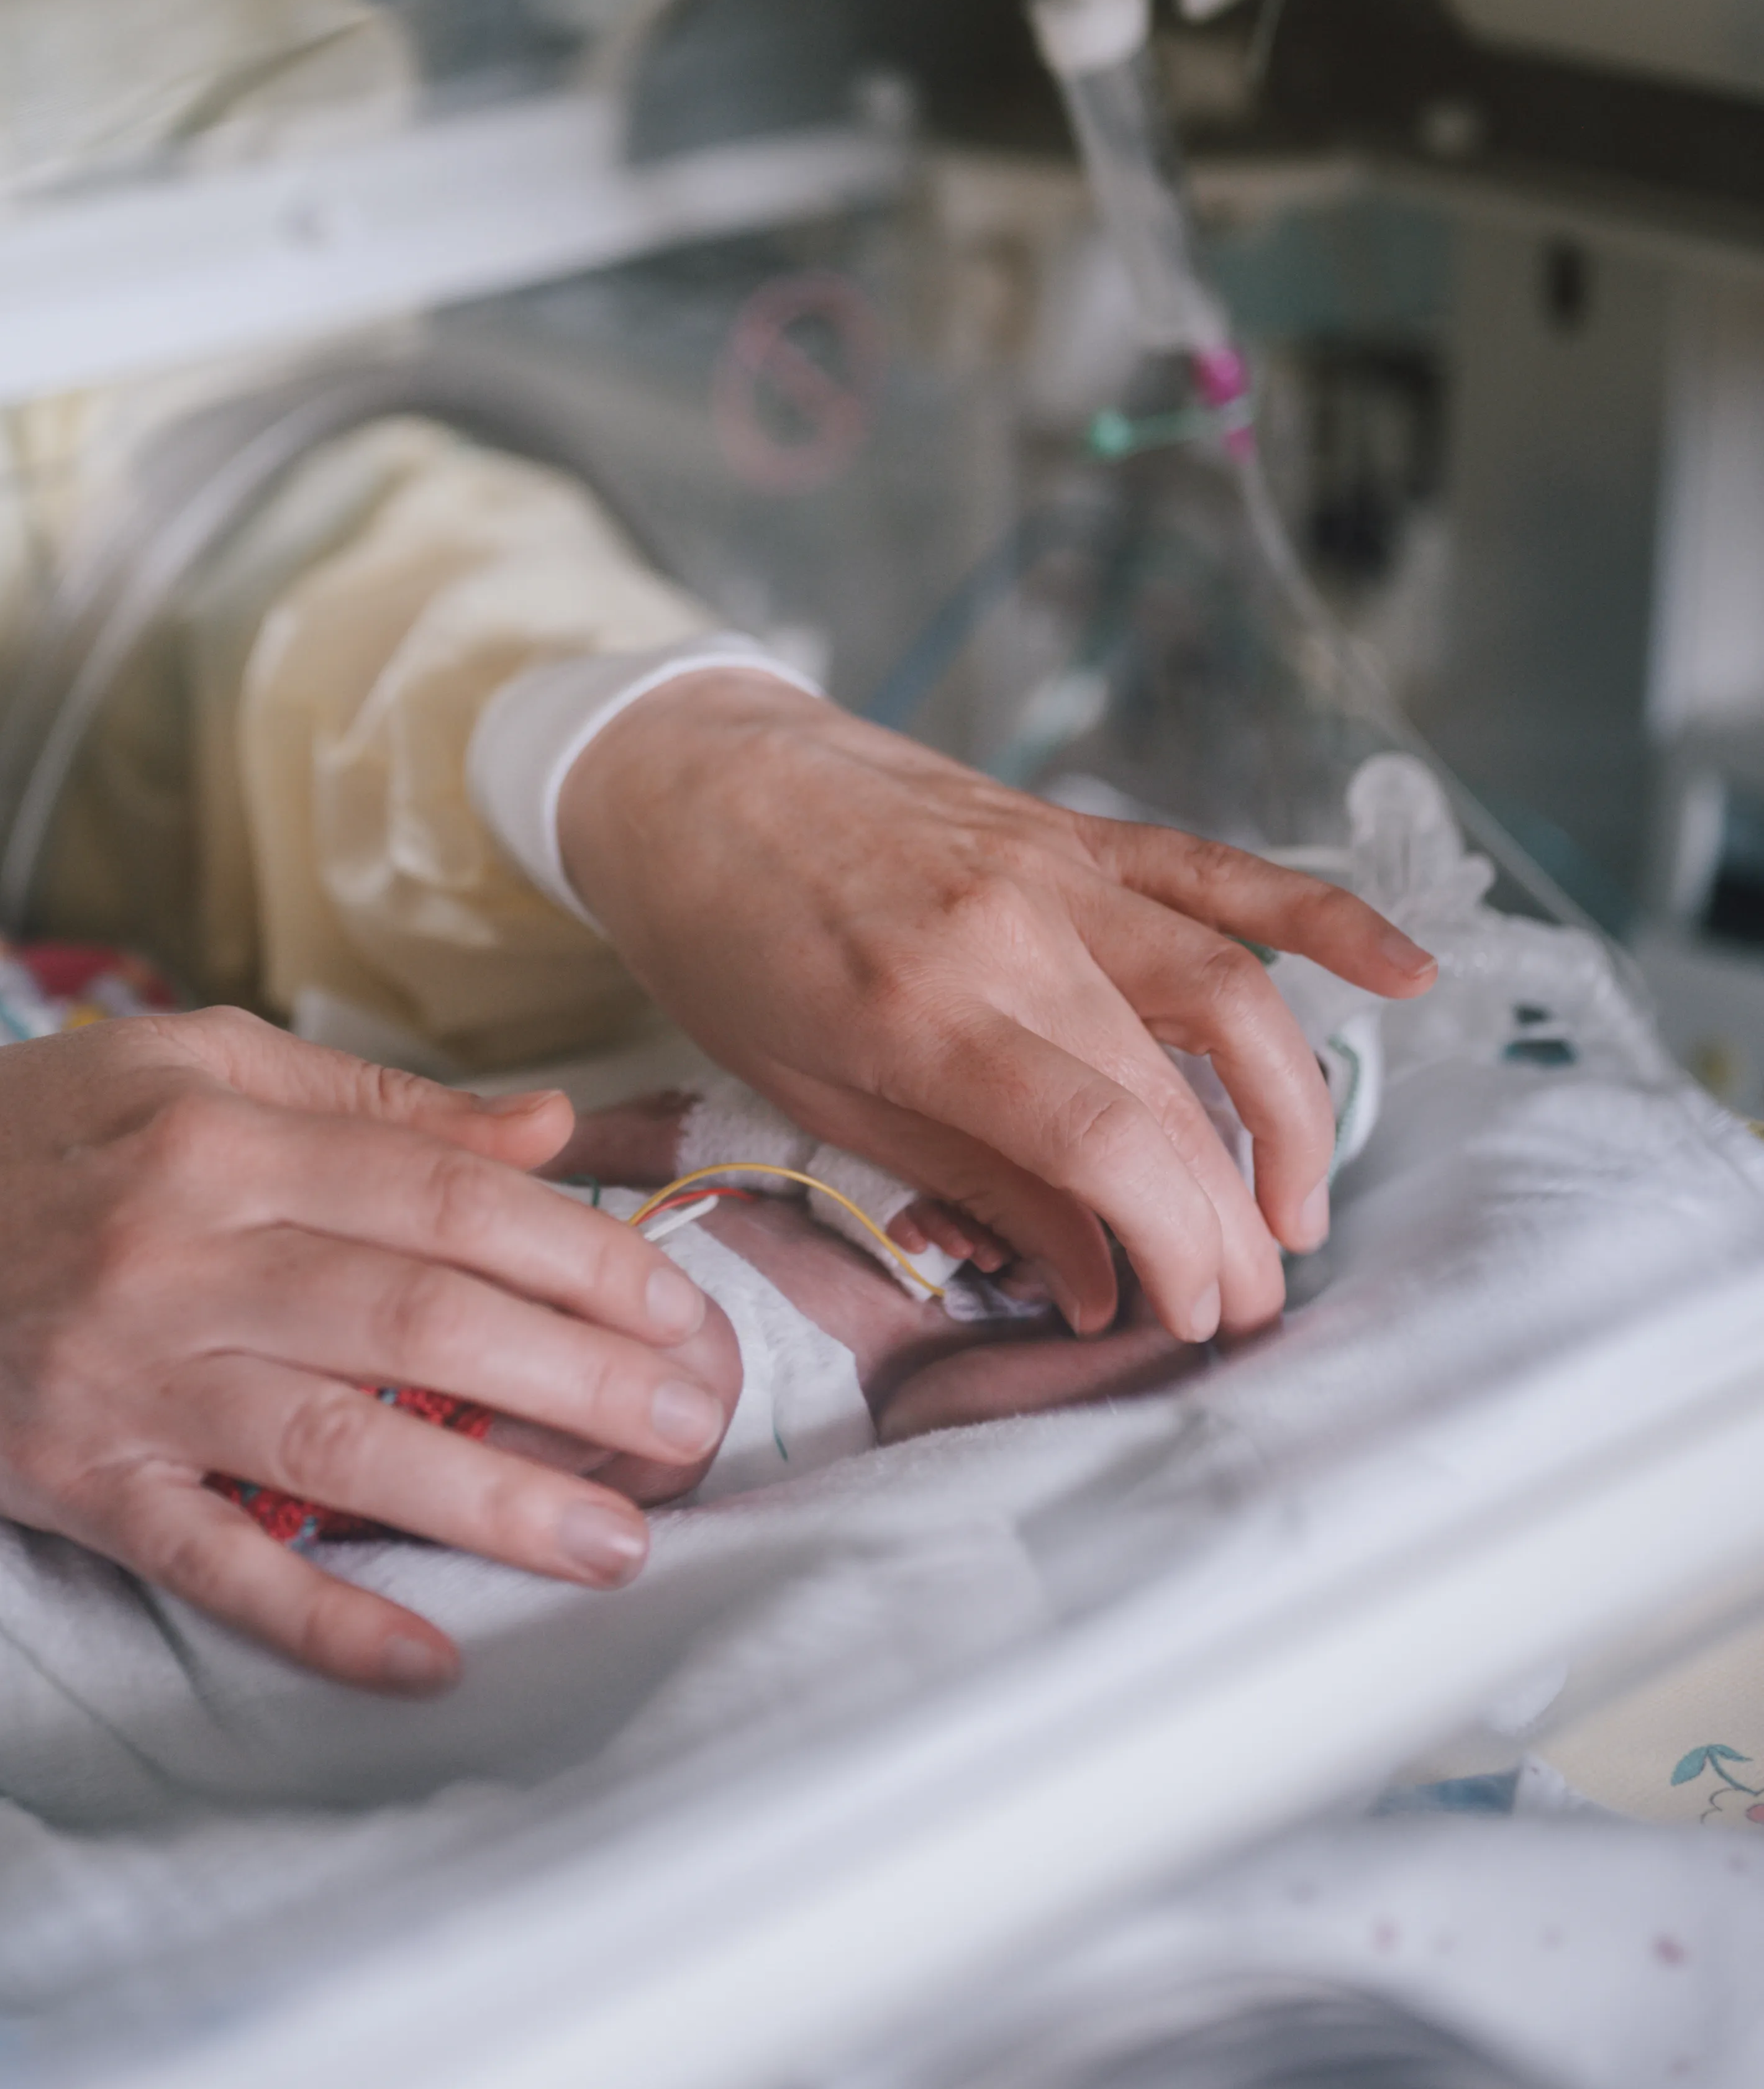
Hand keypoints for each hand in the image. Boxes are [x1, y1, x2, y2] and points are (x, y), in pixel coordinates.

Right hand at [0, 1009, 725, 1695]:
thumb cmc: (20, 1133)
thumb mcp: (192, 1068)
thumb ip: (369, 1108)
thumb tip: (543, 1135)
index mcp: (225, 1136)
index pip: (446, 1200)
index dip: (582, 1257)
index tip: (682, 1309)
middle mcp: (183, 1249)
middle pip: (419, 1316)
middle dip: (580, 1376)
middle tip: (696, 1428)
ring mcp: (126, 1374)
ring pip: (340, 1443)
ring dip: (492, 1502)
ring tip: (617, 1544)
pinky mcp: (73, 1478)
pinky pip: (211, 1559)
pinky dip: (319, 1616)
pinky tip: (425, 1659)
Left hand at [557, 674, 1434, 1348]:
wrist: (682, 770)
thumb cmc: (717, 937)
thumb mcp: (806, 1088)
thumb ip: (966, 1182)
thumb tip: (1091, 1284)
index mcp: (923, 1008)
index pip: (1109, 1147)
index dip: (1174, 1250)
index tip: (1188, 1318)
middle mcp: (1009, 928)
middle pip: (1177, 1093)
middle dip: (1232, 1222)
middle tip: (1243, 1305)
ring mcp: (1055, 866)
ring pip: (1233, 986)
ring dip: (1290, 1110)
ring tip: (1295, 1209)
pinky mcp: (1075, 829)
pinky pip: (1222, 868)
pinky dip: (1325, 917)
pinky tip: (1406, 976)